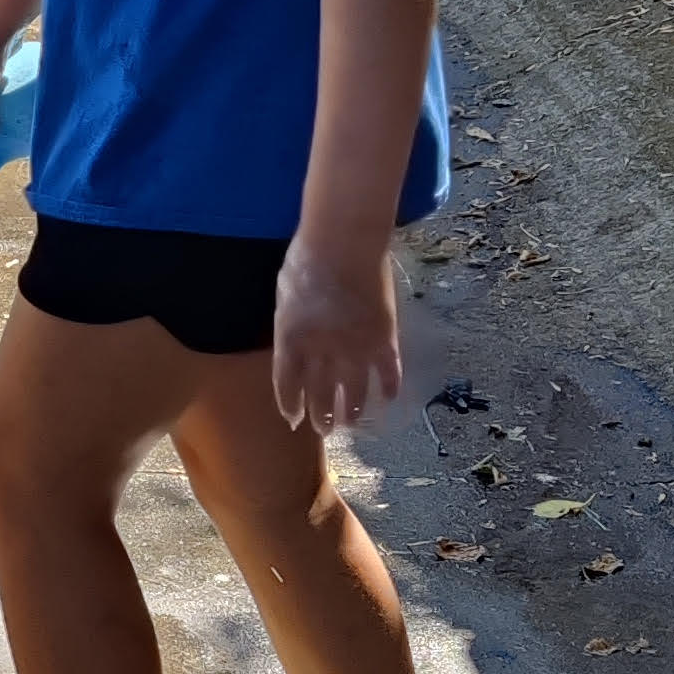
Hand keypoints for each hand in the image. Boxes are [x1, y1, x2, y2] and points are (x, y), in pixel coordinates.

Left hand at [270, 229, 400, 431]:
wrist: (344, 243)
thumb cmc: (306, 261)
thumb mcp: (285, 298)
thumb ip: (290, 327)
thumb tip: (296, 346)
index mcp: (291, 340)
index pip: (287, 385)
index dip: (290, 405)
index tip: (293, 418)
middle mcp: (321, 351)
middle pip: (319, 394)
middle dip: (321, 417)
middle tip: (324, 430)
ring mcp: (355, 347)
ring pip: (353, 391)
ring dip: (351, 411)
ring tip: (350, 424)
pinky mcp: (384, 339)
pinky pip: (388, 373)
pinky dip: (388, 388)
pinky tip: (386, 400)